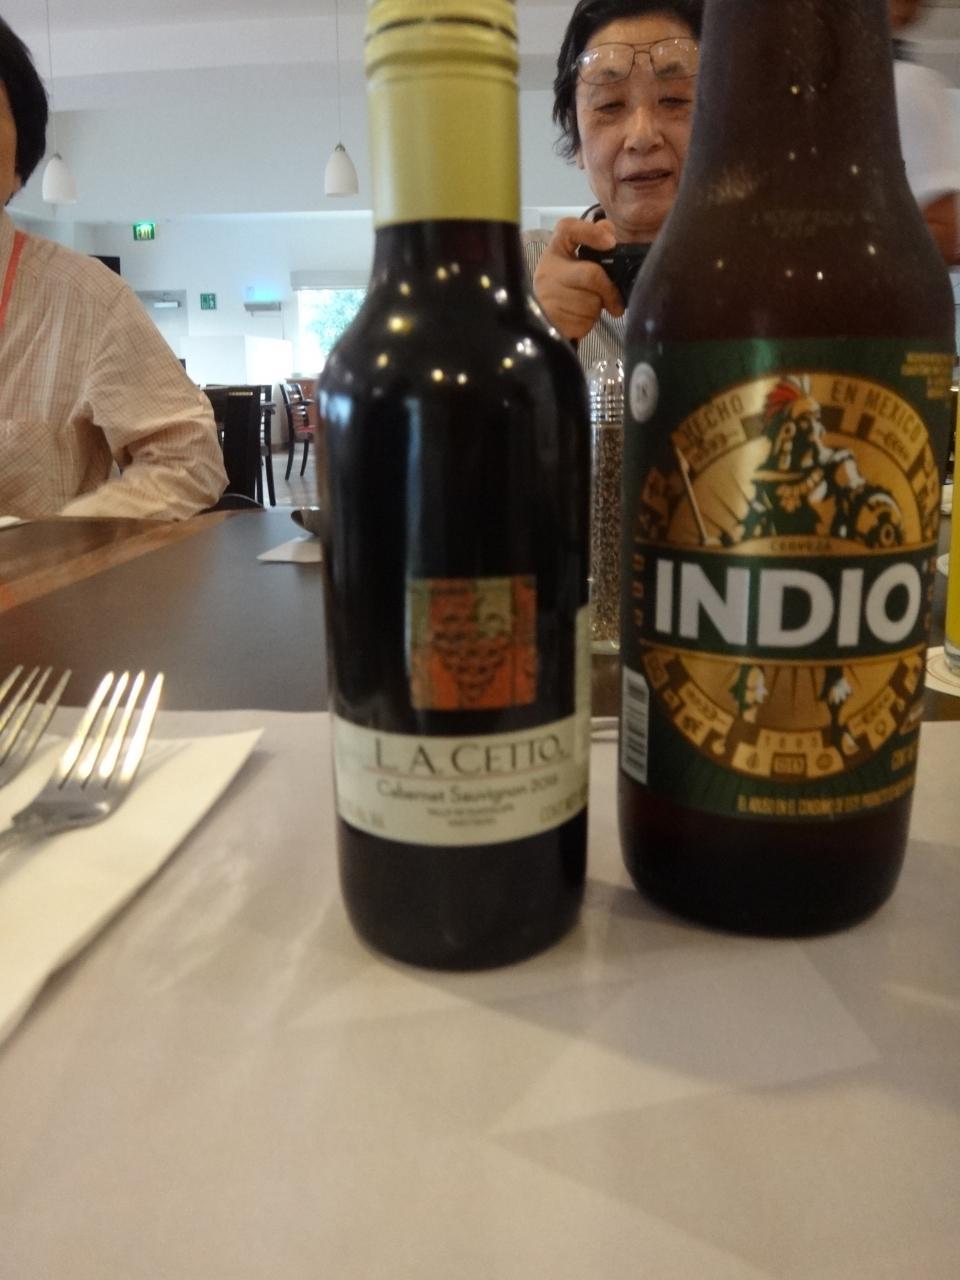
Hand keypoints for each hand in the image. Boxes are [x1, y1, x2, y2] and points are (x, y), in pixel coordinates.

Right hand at [531, 218, 623, 340]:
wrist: (544, 322)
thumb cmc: (565, 288)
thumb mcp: (577, 261)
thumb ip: (593, 241)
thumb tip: (608, 227)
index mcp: (554, 252)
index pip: (568, 229)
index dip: (591, 233)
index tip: (610, 242)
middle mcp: (546, 271)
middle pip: (591, 275)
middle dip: (608, 290)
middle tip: (615, 301)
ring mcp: (547, 296)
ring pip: (591, 302)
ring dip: (598, 308)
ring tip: (586, 308)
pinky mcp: (553, 320)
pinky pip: (584, 321)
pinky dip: (589, 322)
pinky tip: (579, 318)